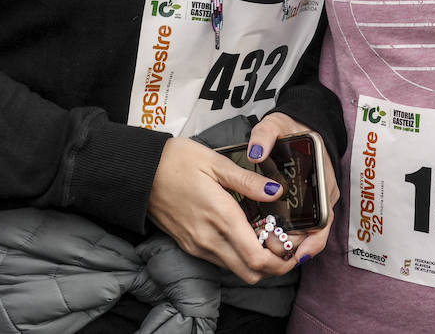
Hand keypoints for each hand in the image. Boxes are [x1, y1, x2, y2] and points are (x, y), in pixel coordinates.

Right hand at [147, 137, 299, 282]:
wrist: (138, 172)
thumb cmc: (176, 161)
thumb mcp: (216, 162)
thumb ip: (248, 181)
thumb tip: (277, 192)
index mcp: (220, 217)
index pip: (257, 258)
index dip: (281, 261)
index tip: (296, 250)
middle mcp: (209, 239)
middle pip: (250, 272)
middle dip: (273, 267)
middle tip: (286, 247)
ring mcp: (197, 245)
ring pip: (235, 269)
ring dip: (255, 262)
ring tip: (268, 237)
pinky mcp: (188, 245)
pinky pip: (220, 261)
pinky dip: (237, 256)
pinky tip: (244, 234)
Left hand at [248, 112, 339, 264]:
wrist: (298, 124)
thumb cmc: (291, 127)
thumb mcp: (276, 125)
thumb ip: (265, 136)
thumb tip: (255, 153)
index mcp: (322, 180)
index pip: (323, 220)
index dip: (311, 240)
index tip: (293, 249)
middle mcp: (321, 196)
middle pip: (312, 233)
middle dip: (292, 247)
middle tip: (268, 249)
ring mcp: (312, 201)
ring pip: (304, 234)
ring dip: (286, 244)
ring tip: (263, 249)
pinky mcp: (300, 203)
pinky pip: (296, 226)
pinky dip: (284, 236)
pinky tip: (265, 241)